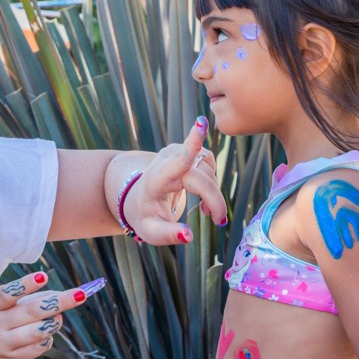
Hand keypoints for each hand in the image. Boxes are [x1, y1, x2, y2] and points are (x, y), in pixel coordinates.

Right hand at [0, 272, 88, 358]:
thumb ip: (22, 303)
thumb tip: (58, 297)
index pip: (6, 294)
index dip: (25, 285)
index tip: (43, 276)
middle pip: (32, 311)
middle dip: (60, 302)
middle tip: (80, 294)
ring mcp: (5, 345)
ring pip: (41, 330)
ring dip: (56, 322)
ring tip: (57, 318)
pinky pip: (40, 347)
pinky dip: (47, 339)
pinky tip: (42, 336)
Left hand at [124, 116, 226, 244]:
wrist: (140, 198)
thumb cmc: (146, 216)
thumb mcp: (151, 232)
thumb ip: (169, 235)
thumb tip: (189, 236)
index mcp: (157, 178)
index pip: (177, 160)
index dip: (192, 142)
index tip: (201, 122)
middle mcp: (167, 159)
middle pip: (203, 178)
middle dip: (215, 200)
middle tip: (218, 221)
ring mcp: (178, 151)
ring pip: (210, 171)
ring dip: (213, 193)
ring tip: (204, 210)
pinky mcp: (189, 151)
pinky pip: (211, 166)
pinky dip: (212, 183)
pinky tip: (203, 197)